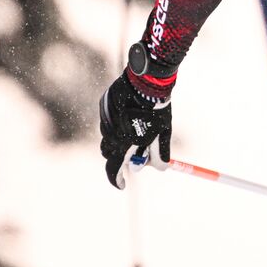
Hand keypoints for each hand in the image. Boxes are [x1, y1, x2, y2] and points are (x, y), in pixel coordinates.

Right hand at [99, 73, 170, 188]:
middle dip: (119, 157)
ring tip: (137, 127)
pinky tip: (130, 112)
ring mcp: (105, 119)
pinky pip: (108, 120)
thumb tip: (162, 168)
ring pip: (108, 136)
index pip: (113, 169)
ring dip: (118, 139)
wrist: (147, 81)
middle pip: (109, 154)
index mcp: (122, 144)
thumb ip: (160, 153)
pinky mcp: (104, 106)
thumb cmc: (157, 110)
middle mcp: (109, 134)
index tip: (122, 184)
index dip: (116, 179)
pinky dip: (117, 122)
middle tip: (134, 153)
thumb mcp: (162, 133)